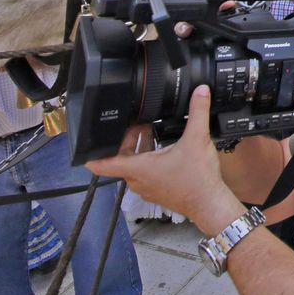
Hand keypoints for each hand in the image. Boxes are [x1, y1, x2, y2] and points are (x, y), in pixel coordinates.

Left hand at [87, 85, 237, 230]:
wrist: (209, 204)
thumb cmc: (197, 179)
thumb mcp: (197, 139)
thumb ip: (198, 111)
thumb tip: (200, 90)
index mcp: (138, 168)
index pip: (101, 164)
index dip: (89, 153)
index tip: (85, 143)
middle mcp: (136, 180)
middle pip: (118, 158)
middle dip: (125, 140)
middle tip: (138, 124)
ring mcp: (145, 187)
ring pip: (132, 165)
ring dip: (138, 149)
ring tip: (152, 132)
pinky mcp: (156, 191)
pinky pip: (143, 173)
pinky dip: (148, 160)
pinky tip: (165, 150)